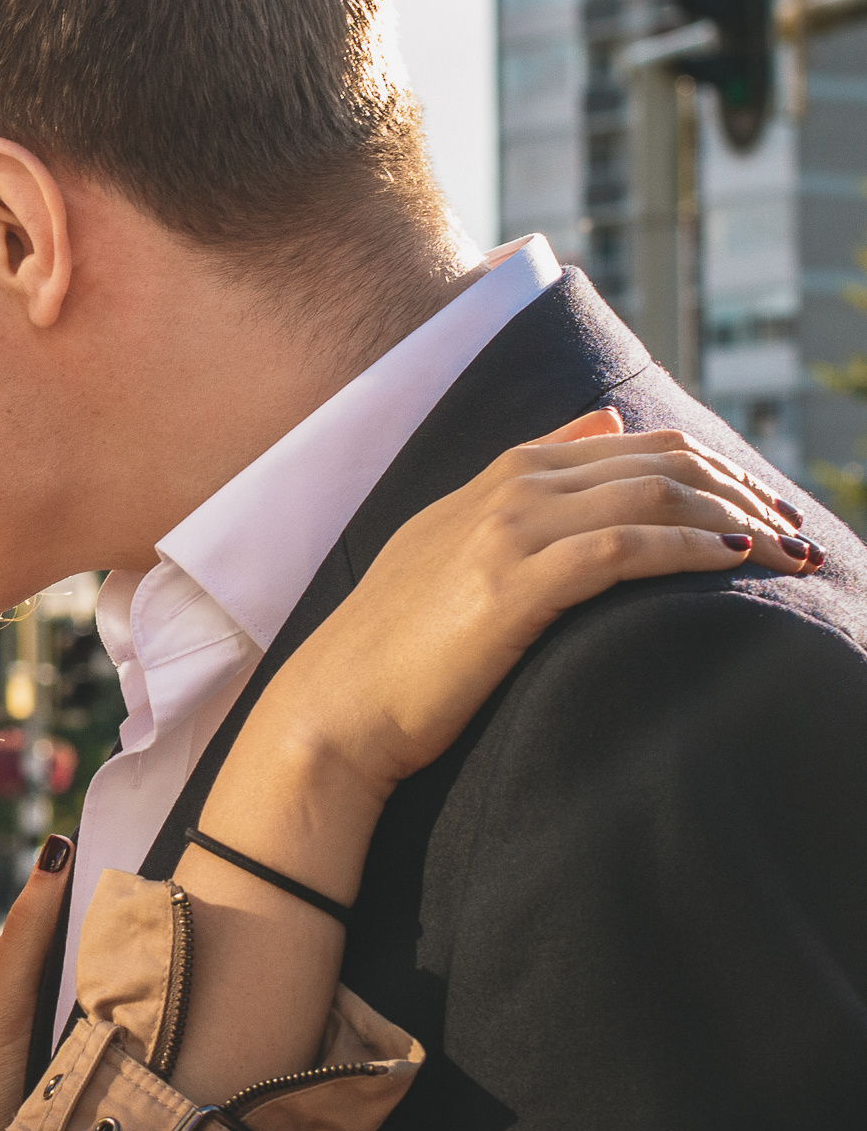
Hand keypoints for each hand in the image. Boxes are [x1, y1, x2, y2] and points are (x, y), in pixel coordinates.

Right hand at [273, 408, 815, 799]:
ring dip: (735, 520)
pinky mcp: (511, 585)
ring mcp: (505, 533)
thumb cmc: (397, 645)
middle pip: (657, 462)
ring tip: (786, 555)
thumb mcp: (456, 542)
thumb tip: (606, 423)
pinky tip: (731, 566)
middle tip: (794, 534)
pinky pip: (625, 548)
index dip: (713, 469)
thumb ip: (530, 483)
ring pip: (652, 495)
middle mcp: (505, 490)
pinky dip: (689, 550)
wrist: (336, 707)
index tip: (762, 509)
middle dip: (742, 491)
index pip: (633, 444)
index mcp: (496, 476)